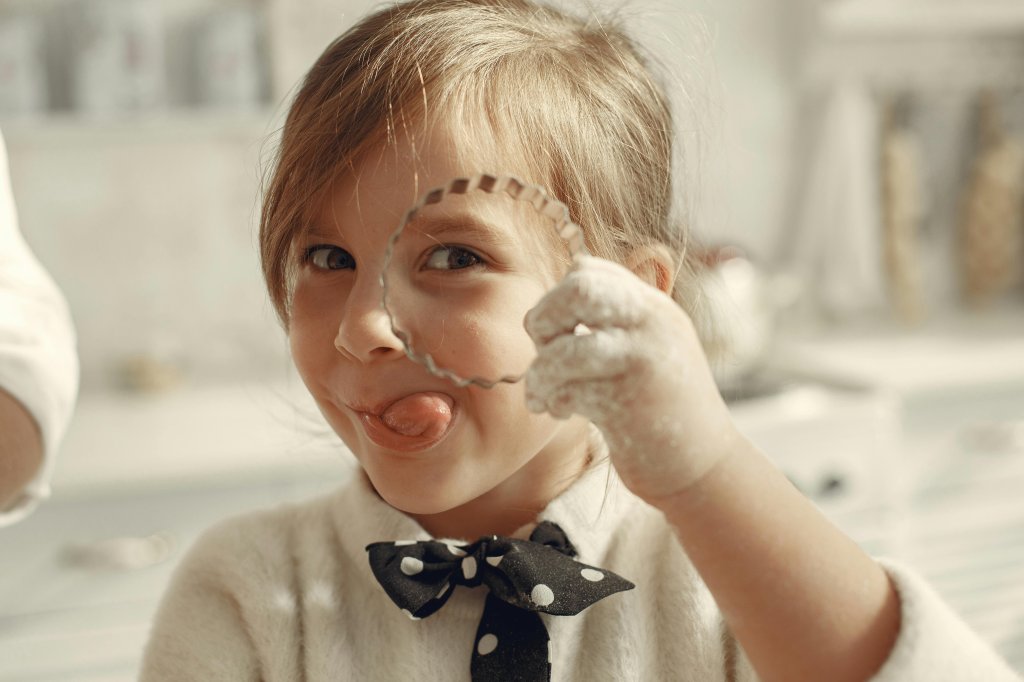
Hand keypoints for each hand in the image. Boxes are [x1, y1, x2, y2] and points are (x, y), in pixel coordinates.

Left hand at [524, 255, 739, 504]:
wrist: (702, 466)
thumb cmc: (660, 408)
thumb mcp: (646, 348)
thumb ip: (612, 317)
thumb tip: (561, 285)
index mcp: (653, 307)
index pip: (587, 270)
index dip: (556, 297)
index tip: (558, 333)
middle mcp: (652, 324)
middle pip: (577, 289)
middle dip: (543, 320)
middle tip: (545, 352)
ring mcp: (642, 361)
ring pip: (562, 349)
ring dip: (539, 374)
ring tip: (543, 394)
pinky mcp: (628, 403)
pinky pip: (566, 391)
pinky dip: (551, 401)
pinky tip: (560, 411)